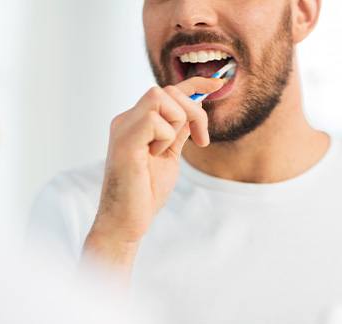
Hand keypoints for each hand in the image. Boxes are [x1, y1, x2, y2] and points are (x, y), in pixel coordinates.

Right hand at [84, 77, 222, 265]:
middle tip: (200, 140)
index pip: (167, 92)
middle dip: (193, 111)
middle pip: (167, 91)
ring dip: (175, 124)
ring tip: (164, 151)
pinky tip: (154, 156)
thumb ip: (178, 132)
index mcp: (137, 123)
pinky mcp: (124, 140)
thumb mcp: (169, 155)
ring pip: (160, 98)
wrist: (127, 221)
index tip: (218, 84)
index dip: (194, 83)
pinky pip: (154, 120)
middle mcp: (127, 120)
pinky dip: (164, 138)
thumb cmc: (144, 193)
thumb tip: (194, 110)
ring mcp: (123, 127)